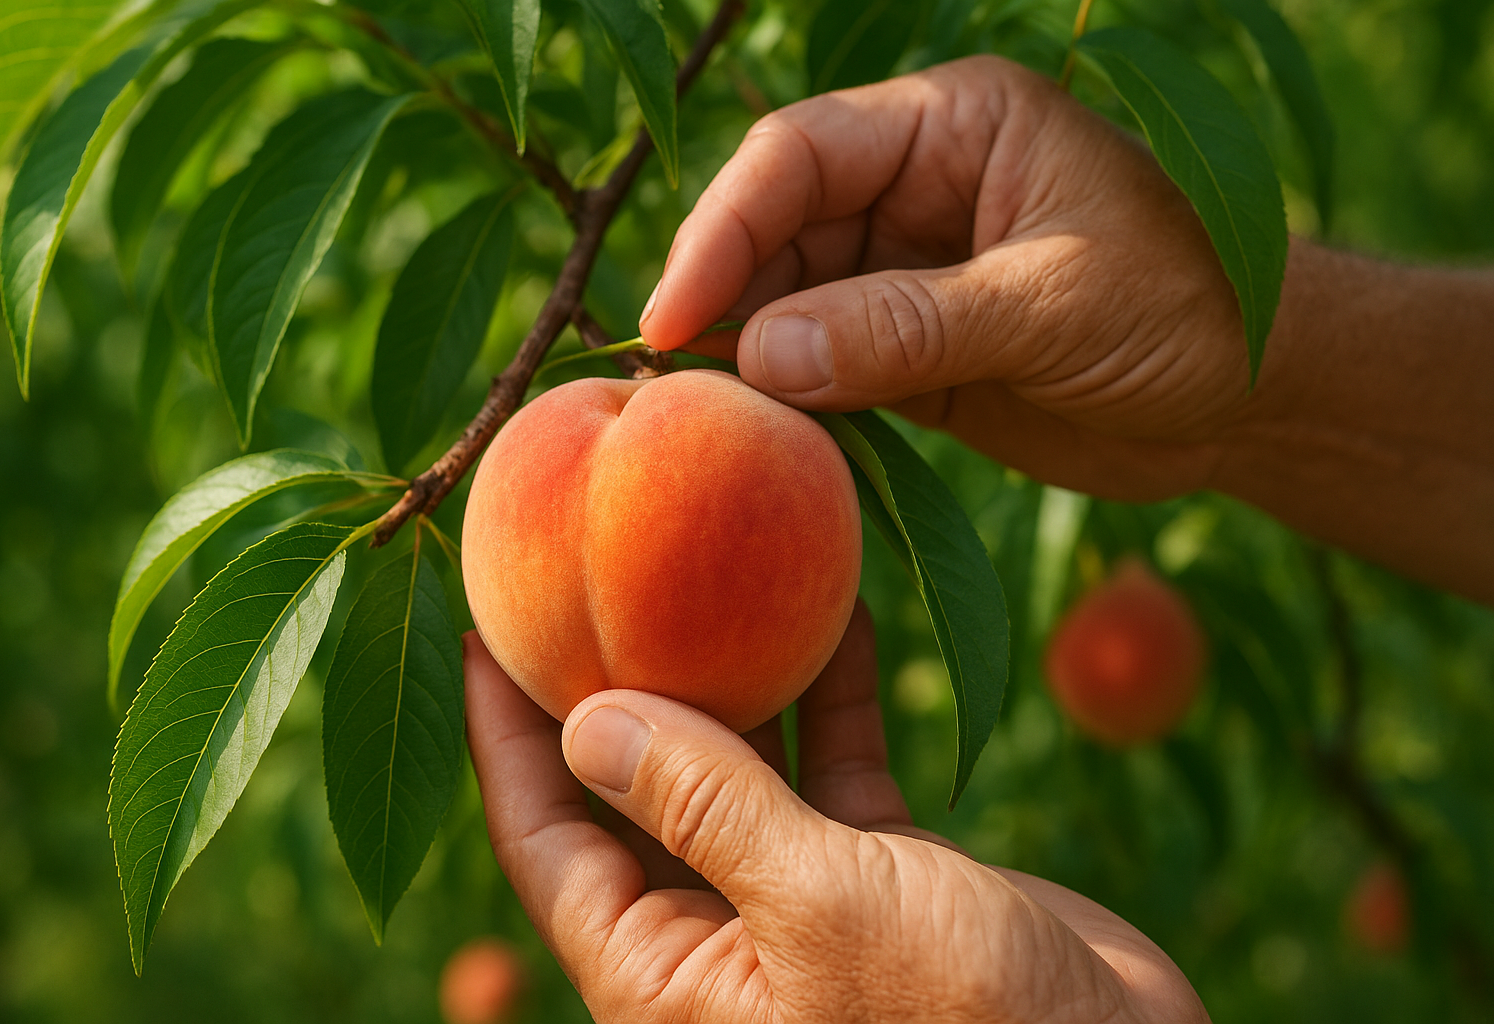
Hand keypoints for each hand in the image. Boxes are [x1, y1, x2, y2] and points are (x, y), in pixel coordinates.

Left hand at [465, 604, 1209, 1022]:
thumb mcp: (821, 907)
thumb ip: (705, 808)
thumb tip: (587, 721)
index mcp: (662, 973)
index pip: (544, 838)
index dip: (504, 732)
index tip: (484, 621)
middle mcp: (714, 932)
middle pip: (627, 788)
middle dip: (609, 680)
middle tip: (584, 563)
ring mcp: (797, 896)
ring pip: (734, 764)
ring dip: (730, 669)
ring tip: (703, 561)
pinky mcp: (878, 870)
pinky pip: (832, 764)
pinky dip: (834, 691)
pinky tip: (837, 605)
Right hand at [640, 55, 1250, 501]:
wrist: (1254, 397)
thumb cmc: (1191, 310)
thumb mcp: (1055, 307)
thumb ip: (910, 327)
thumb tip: (763, 356)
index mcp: (953, 126)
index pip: (800, 156)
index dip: (723, 229)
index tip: (674, 317)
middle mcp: (915, 187)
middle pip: (774, 228)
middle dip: (722, 300)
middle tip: (672, 381)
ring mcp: (906, 271)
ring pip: (786, 304)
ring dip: (748, 360)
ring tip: (712, 421)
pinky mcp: (909, 350)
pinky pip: (822, 368)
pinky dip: (789, 403)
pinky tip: (763, 439)